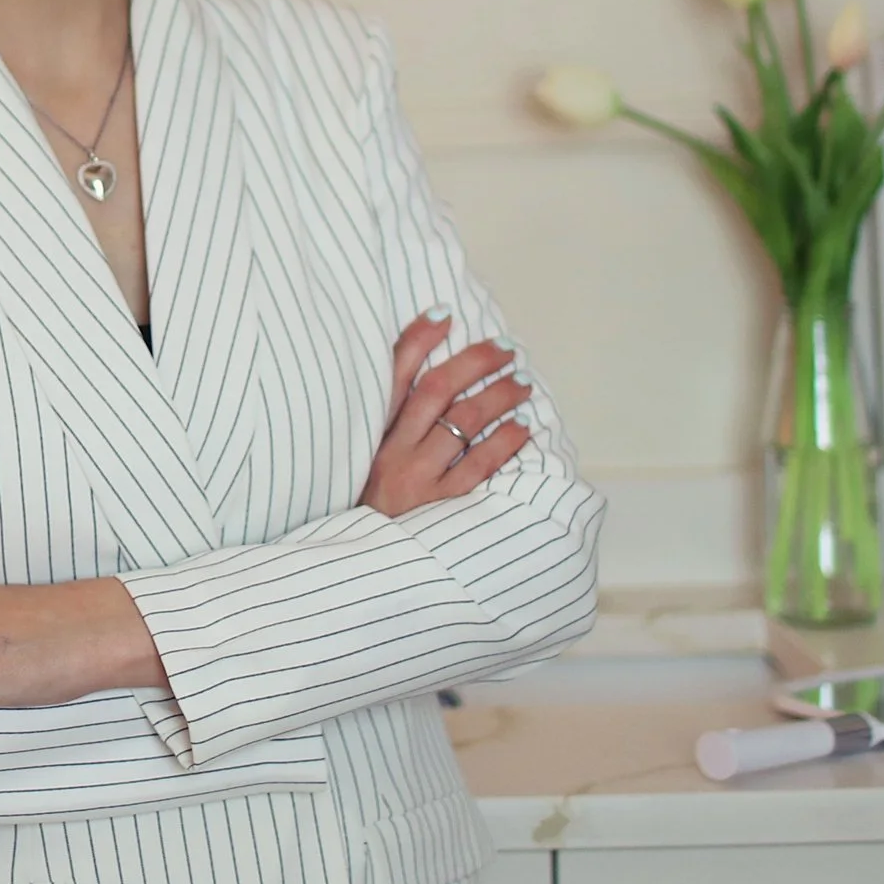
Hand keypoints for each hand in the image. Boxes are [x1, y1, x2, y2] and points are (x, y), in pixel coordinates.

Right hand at [360, 311, 533, 517]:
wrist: (361, 569)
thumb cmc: (371, 509)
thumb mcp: (365, 462)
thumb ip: (390, 425)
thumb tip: (432, 384)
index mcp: (369, 435)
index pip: (392, 374)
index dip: (417, 339)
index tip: (443, 315)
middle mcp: (390, 451)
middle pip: (436, 388)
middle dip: (474, 361)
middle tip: (504, 350)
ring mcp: (416, 478)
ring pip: (464, 420)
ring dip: (499, 395)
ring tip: (521, 384)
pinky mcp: (441, 507)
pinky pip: (480, 464)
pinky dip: (505, 441)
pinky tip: (522, 429)